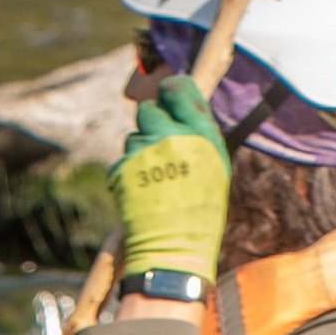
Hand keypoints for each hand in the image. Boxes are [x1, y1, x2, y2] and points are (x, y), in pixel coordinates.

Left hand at [111, 75, 231, 286]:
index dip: (169, 92)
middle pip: (147, 109)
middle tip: (157, 146)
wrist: (175, 246)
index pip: (178, 88)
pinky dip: (126, 174)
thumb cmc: (200, 210)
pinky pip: (120, 161)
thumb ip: (197, 134)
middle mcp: (172, 136)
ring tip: (152, 178)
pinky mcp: (123, 170)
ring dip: (138, 151)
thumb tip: (178, 111)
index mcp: (201, 132)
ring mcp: (145, 153)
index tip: (166, 98)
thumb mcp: (214, 166)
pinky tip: (140, 192)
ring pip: (132, 136)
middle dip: (150, 124)